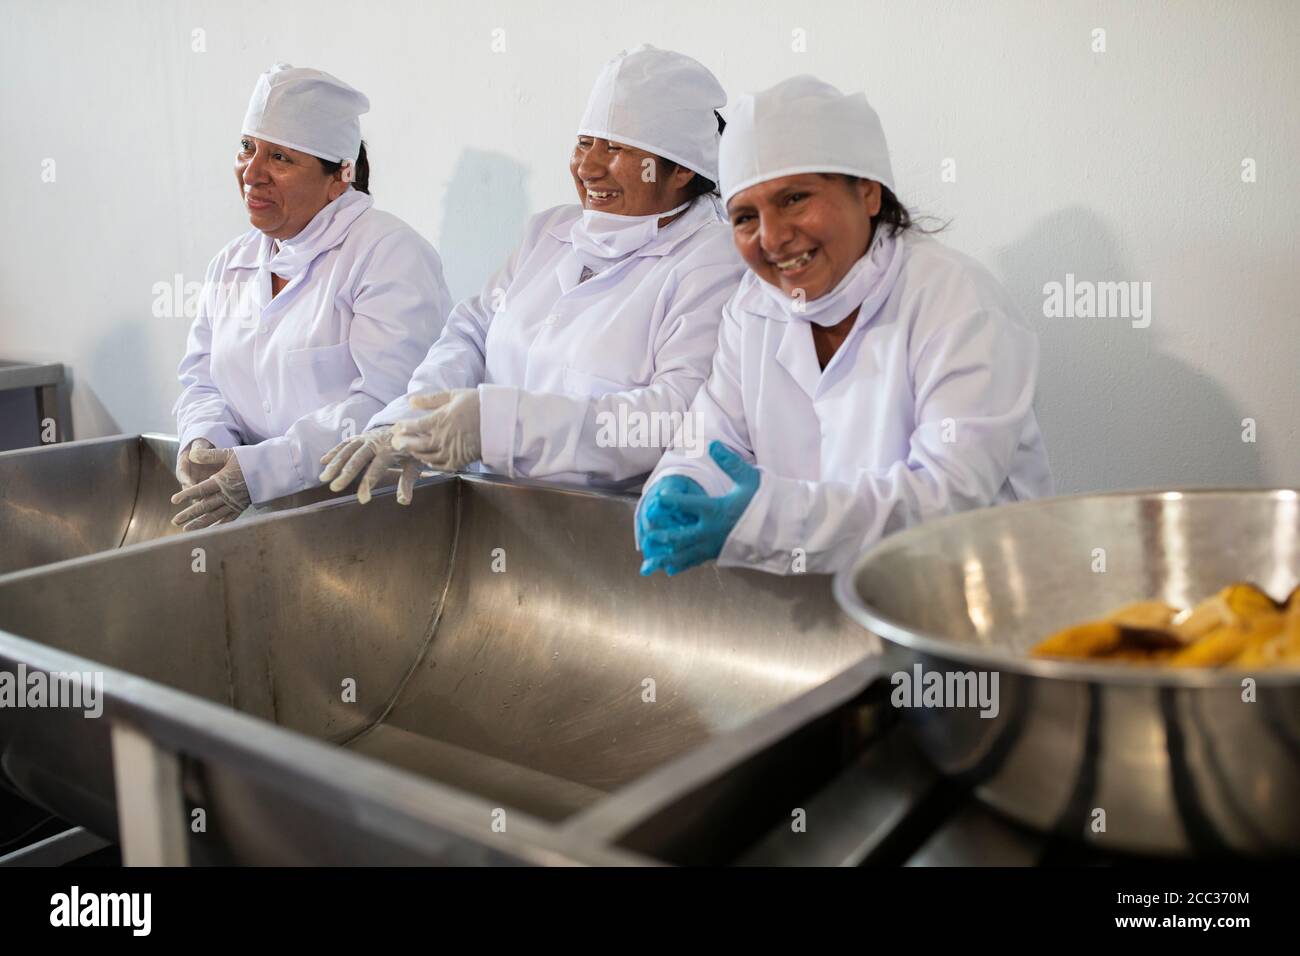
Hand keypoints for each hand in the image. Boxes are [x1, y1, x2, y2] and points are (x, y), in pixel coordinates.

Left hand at [170, 446, 251, 530]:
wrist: (272, 469)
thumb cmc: (250, 459)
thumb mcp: (230, 453)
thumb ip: (210, 455)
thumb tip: (192, 455)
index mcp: (223, 480)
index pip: (201, 489)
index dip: (187, 495)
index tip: (174, 500)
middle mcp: (228, 494)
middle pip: (205, 506)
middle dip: (189, 514)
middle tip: (175, 521)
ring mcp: (236, 502)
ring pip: (215, 515)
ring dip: (200, 523)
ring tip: (187, 530)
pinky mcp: (242, 506)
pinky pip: (229, 518)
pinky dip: (219, 525)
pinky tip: (209, 530)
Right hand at [318, 426, 419, 504]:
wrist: (409, 427)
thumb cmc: (412, 451)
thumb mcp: (414, 466)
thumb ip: (407, 483)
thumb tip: (403, 501)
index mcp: (391, 450)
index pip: (377, 468)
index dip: (369, 483)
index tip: (362, 500)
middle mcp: (376, 442)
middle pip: (358, 458)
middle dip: (346, 473)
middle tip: (335, 487)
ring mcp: (366, 438)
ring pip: (348, 449)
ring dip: (335, 463)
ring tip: (324, 479)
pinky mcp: (360, 436)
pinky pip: (345, 443)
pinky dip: (334, 451)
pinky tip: (323, 461)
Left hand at [390, 388, 481, 471]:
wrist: (500, 420)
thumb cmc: (477, 404)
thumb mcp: (453, 395)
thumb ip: (430, 400)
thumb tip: (410, 402)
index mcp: (439, 420)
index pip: (413, 426)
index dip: (401, 428)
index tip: (395, 428)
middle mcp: (441, 438)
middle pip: (415, 444)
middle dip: (402, 444)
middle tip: (394, 443)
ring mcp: (450, 451)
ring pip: (425, 456)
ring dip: (415, 454)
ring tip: (410, 450)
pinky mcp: (459, 461)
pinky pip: (440, 466)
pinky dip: (431, 463)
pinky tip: (428, 460)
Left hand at [639, 442, 759, 576]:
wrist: (782, 528)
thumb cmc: (765, 502)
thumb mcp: (749, 479)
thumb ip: (729, 463)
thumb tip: (714, 445)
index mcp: (715, 510)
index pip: (686, 504)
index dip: (670, 500)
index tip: (658, 498)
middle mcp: (711, 531)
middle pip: (680, 536)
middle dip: (663, 536)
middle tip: (648, 535)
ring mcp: (715, 546)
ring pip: (685, 555)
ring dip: (666, 558)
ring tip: (649, 563)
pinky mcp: (719, 555)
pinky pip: (696, 561)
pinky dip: (681, 565)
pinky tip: (669, 569)